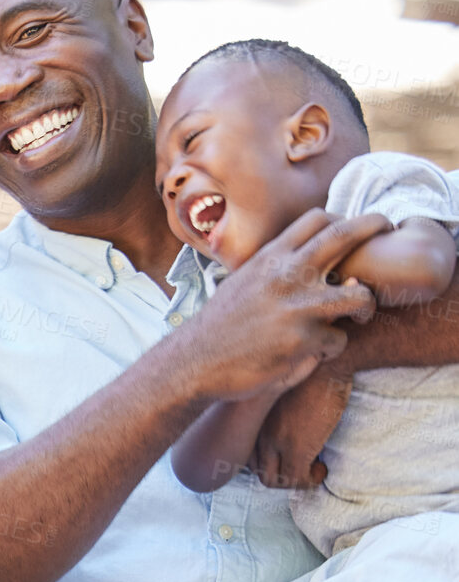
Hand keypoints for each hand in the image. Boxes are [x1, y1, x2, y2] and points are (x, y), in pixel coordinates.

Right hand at [175, 210, 386, 402]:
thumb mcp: (242, 283)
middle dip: (374, 226)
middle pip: (344, 237)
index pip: (316, 220)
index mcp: (269, 258)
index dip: (341, 220)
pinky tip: (312, 351)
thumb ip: (274, 271)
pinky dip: (329, 347)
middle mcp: (285, 275)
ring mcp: (297, 307)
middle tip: (387, 229)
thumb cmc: (219, 326)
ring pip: (360, 296)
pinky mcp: (302, 340)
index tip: (352, 231)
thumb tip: (306, 262)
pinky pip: (338, 340)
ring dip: (367, 306)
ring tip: (361, 314)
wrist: (194, 361)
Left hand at [253, 361, 353, 487]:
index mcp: (251, 420)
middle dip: (279, 475)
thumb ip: (275, 412)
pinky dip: (309, 481)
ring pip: (272, 481)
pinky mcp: (297, 448)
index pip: (246, 454)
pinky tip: (321, 470)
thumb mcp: (280, 394)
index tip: (285, 458)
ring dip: (293, 481)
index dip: (266, 462)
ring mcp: (275, 441)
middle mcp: (257, 432)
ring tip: (312, 470)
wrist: (326, 365)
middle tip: (300, 468)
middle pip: (256, 470)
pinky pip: (297, 480)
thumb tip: (288, 426)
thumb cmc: (310, 373)